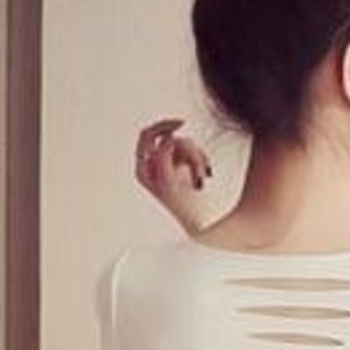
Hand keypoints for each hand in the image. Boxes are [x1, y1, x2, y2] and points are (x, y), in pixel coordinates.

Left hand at [133, 117, 214, 234]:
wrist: (204, 224)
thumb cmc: (184, 209)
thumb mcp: (169, 184)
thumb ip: (163, 159)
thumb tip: (167, 138)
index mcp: (144, 170)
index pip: (147, 136)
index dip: (162, 127)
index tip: (180, 125)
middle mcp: (154, 166)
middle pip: (166, 136)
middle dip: (182, 143)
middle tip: (193, 131)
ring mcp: (170, 165)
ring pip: (183, 143)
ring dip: (196, 157)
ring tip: (201, 179)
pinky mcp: (185, 166)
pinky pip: (194, 151)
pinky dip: (202, 161)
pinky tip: (206, 177)